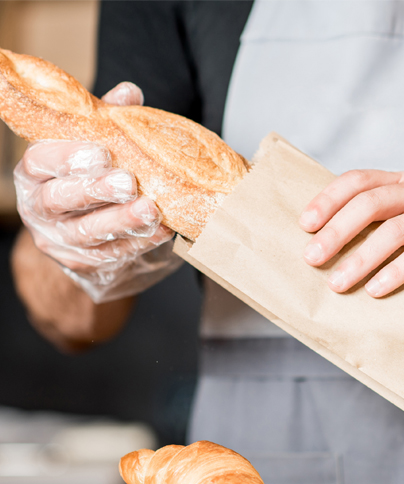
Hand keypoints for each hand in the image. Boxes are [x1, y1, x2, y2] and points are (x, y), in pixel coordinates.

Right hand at [14, 82, 181, 302]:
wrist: (86, 235)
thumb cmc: (90, 180)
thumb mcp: (94, 149)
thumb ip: (107, 123)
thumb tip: (130, 93)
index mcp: (35, 174)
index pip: (41, 162)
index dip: (69, 158)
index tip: (102, 152)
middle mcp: (39, 209)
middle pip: (61, 199)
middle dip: (96, 190)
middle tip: (129, 183)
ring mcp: (59, 240)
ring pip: (88, 232)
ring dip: (123, 221)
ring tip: (152, 210)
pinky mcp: (83, 263)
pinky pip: (111, 254)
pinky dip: (139, 242)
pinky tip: (162, 230)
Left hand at [300, 170, 403, 296]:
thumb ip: (388, 216)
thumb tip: (335, 240)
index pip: (359, 180)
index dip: (328, 199)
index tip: (304, 223)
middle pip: (370, 203)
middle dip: (336, 231)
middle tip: (312, 258)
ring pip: (394, 230)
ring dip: (361, 258)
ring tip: (338, 282)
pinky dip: (397, 272)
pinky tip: (377, 290)